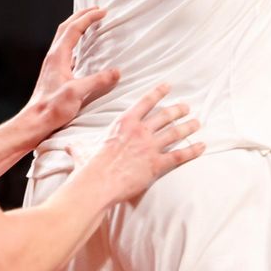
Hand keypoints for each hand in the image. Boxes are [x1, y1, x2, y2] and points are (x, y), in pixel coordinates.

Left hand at [24, 7, 119, 139]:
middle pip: (65, 27)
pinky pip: (67, 49)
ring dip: (77, 25)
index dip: (89, 18)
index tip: (103, 11)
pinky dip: (76, 40)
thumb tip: (117, 71)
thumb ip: (98, 80)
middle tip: (97, 9)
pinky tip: (84, 47)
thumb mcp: (77, 92)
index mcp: (58, 57)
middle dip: (81, 15)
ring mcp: (54, 64)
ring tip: (90, 22)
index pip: (74, 29)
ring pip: (64, 36)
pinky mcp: (57, 72)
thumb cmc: (53, 108)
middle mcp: (54, 57)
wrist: (36, 121)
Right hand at [70, 84, 205, 204]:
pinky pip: (180, 155)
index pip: (145, 102)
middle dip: (178, 110)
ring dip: (189, 126)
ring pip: (176, 132)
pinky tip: (202, 146)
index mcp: (124, 123)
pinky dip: (193, 150)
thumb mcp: (82, 151)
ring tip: (197, 123)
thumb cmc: (88, 168)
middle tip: (187, 106)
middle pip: (165, 115)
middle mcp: (141, 131)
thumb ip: (79, 147)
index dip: (158, 93)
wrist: (97, 184)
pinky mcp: (158, 164)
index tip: (168, 86)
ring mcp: (151, 147)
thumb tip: (68, 147)